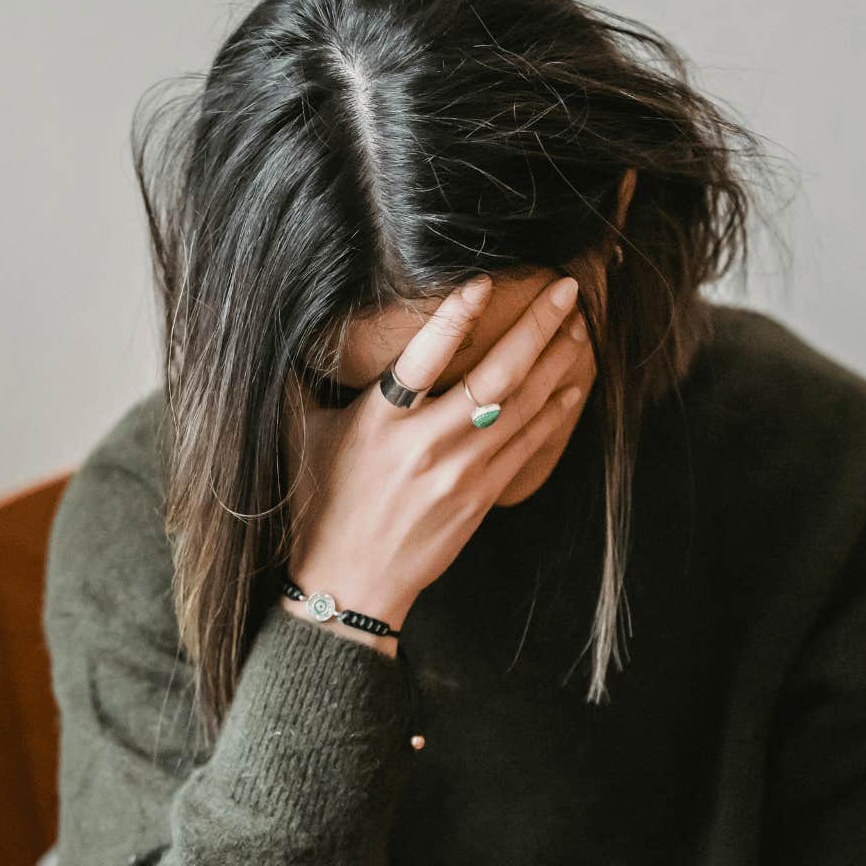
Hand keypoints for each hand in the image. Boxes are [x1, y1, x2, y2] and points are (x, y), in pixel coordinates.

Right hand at [283, 274, 589, 653]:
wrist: (350, 582)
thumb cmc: (319, 506)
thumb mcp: (302, 436)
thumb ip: (300, 382)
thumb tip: (287, 329)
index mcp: (379, 422)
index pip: (422, 358)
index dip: (454, 318)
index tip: (482, 282)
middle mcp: (425, 444)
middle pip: (495, 376)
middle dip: (536, 327)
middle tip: (566, 289)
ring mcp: (459, 472)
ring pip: (522, 405)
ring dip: (556, 361)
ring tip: (577, 325)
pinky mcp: (480, 497)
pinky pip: (527, 445)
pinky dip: (553, 411)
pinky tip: (572, 384)